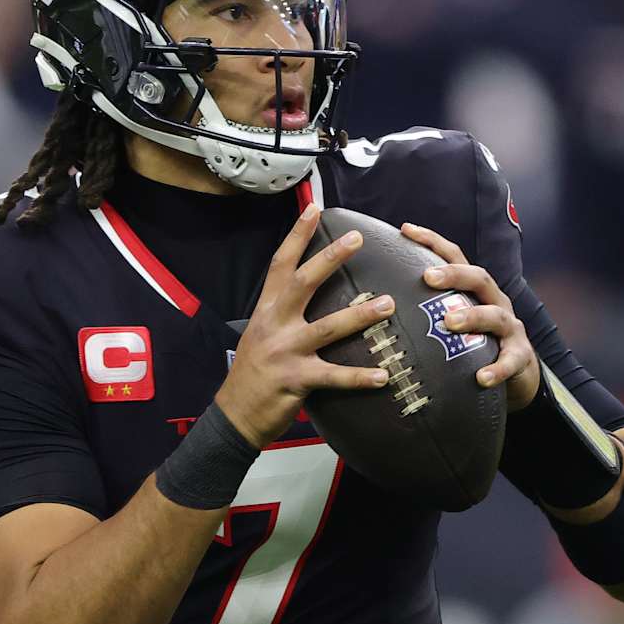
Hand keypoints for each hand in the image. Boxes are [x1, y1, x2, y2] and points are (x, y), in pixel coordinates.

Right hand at [217, 205, 395, 446]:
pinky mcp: (296, 380)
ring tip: (388, 304)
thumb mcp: (262, 334)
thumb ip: (285, 313)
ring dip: (360, 316)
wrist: (235, 415)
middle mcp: (274, 324)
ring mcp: (285, 351)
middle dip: (330, 258)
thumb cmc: (254, 373)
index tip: (314, 208)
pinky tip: (384, 375)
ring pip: (327, 327)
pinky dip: (360, 377)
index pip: (281, 264)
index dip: (297, 235)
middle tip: (357, 238)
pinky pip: (334, 376)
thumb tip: (312, 291)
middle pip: (303, 282)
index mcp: (266, 309)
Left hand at [400, 222, 538, 410]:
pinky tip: (482, 377)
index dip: (433, 241)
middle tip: (428, 277)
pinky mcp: (520, 356)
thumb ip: (429, 309)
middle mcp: (495, 302)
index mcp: (476, 290)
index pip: (456, 257)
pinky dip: (497, 368)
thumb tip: (378, 301)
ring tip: (449, 323)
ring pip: (495, 316)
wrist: (519, 373)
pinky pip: (511, 361)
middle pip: (479, 279)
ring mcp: (510, 328)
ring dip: (472, 316)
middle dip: (454, 275)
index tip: (406, 230)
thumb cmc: (477, 343)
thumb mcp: (456, 320)